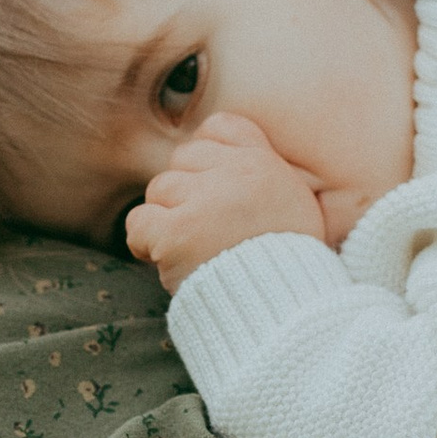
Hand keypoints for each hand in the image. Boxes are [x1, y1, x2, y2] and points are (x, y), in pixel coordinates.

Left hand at [126, 113, 325, 293]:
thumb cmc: (291, 265)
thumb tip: (230, 167)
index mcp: (264, 163)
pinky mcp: (177, 234)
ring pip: (159, 188)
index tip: (212, 187)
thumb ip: (265, 176)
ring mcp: (204, 202)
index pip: (219, 128)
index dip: (207, 156)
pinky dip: (144, 242)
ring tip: (191, 249)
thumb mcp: (297, 205)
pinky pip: (139, 222)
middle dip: (186, 192)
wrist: (288, 309)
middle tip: (203, 229)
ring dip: (166, 218)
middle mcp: (234, 174)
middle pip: (183, 159)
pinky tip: (163, 259)